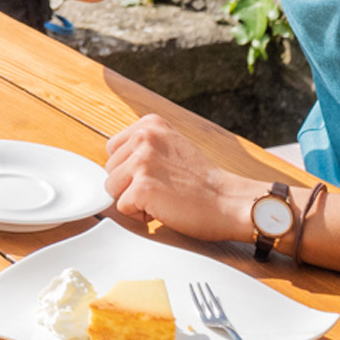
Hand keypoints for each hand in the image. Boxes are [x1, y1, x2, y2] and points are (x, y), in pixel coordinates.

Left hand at [103, 114, 258, 243]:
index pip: (114, 149)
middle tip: (163, 188)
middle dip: (130, 184)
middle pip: (110, 169)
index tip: (157, 174)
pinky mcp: (142, 187)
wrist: (229, 202)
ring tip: (163, 197)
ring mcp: (142, 161)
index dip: (130, 168)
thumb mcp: (173, 146)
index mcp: (150, 124)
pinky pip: (122, 208)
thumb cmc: (204, 182)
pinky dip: (141, 216)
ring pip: (112, 188)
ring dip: (133, 200)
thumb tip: (115, 163)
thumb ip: (144, 147)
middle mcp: (144, 137)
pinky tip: (164, 209)